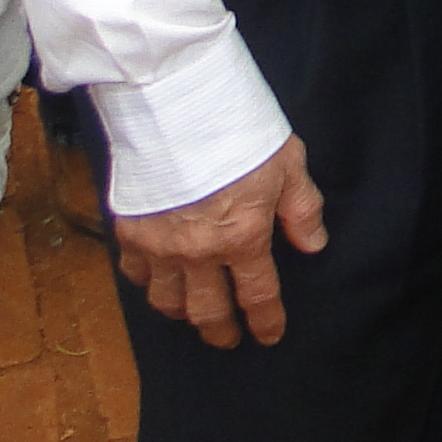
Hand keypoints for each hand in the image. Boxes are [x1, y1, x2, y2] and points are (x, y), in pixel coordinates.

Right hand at [114, 138, 326, 346]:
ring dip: (183, 313)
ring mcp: (159, 245)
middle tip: (229, 339)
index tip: (269, 336)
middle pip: (207, 311)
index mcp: (243, 238)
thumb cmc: (239, 127)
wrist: (177, 102)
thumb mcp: (288, 162)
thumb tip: (313, 245)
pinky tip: (156, 280)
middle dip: (221, 331)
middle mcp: (199, 252)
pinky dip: (148, 283)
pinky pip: (135, 274)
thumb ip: (301, 210)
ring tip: (192, 314)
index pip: (258, 297)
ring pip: (167, 302)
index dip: (266, 322)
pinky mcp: (128, 230)